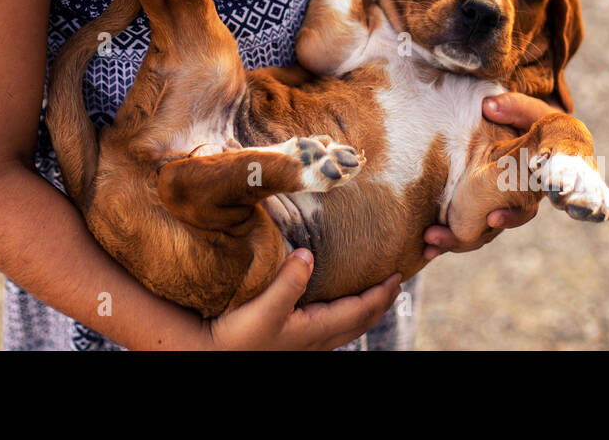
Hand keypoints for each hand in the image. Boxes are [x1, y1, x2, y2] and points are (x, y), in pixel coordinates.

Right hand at [204, 249, 400, 349]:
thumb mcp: (264, 308)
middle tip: (393, 282)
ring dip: (364, 308)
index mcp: (316, 330)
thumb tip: (309, 255)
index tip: (397, 274)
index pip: (361, 310)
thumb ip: (289, 282)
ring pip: (346, 325)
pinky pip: (330, 325)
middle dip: (380, 302)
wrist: (211, 354)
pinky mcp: (292, 339)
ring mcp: (305, 342)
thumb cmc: (238, 336)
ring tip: (371, 290)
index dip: (381, 294)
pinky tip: (333, 301)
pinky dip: (344, 311)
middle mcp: (316, 340)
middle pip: (360, 321)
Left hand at [422, 92, 559, 258]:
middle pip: (490, 230)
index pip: (522, 208)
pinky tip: (426, 245)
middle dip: (464, 238)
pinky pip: (462, 229)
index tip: (491, 219)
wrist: (534, 139)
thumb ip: (516, 108)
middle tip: (437, 236)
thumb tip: (487, 106)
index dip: (509, 217)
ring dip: (450, 240)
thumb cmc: (538, 125)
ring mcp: (492, 207)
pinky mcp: (475, 207)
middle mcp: (511, 203)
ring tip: (427, 243)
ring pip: (474, 234)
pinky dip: (446, 235)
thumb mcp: (535, 114)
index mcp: (530, 186)